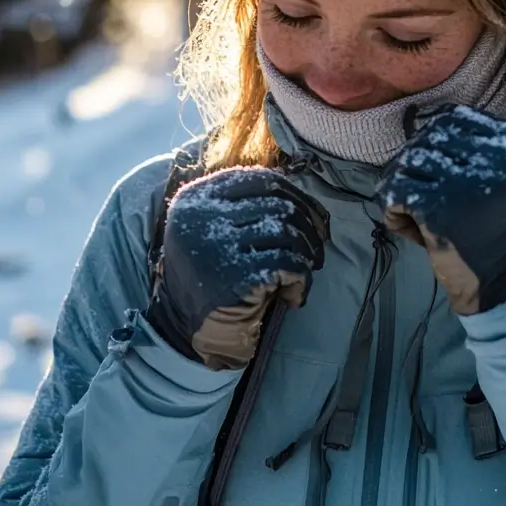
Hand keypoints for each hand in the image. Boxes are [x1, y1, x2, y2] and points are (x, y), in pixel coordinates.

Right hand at [146, 167, 329, 369]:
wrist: (185, 325)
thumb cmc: (210, 271)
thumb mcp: (212, 226)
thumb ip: (244, 204)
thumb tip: (306, 200)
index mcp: (197, 196)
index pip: (261, 179)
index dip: (297, 195)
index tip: (315, 215)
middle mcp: (203, 216)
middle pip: (279, 205)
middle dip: (309, 226)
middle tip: (319, 246)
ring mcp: (217, 246)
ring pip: (287, 233)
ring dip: (308, 253)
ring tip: (308, 269)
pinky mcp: (235, 277)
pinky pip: (287, 265)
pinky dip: (301, 278)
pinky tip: (296, 293)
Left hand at [375, 105, 505, 314]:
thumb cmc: (501, 233)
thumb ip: (479, 150)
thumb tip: (425, 124)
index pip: (456, 119)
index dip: (435, 144)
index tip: (437, 176)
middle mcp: (498, 158)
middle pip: (429, 138)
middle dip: (416, 167)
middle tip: (419, 197)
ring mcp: (467, 182)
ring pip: (409, 160)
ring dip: (403, 187)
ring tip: (414, 214)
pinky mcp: (439, 208)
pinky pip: (396, 190)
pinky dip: (393, 210)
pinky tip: (408, 229)